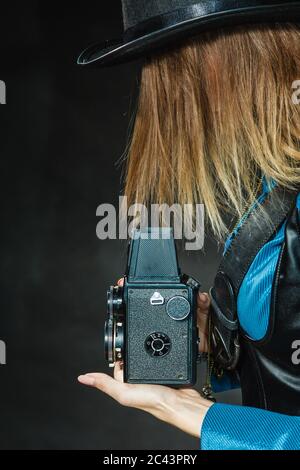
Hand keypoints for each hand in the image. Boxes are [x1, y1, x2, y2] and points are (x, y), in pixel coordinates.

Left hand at [78, 280, 212, 437]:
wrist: (181, 402)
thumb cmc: (154, 400)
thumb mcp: (125, 392)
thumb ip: (105, 384)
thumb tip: (83, 378)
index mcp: (127, 381)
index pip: (118, 360)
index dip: (119, 350)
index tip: (118, 333)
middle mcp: (139, 376)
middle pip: (134, 353)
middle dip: (136, 342)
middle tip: (138, 331)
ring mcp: (154, 371)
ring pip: (148, 351)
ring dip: (150, 342)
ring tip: (152, 334)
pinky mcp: (167, 366)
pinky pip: (161, 352)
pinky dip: (162, 346)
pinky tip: (165, 342)